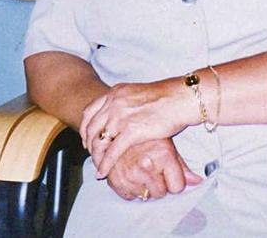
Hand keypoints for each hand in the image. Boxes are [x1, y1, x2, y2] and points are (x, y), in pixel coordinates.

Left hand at [79, 80, 197, 177]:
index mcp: (115, 93)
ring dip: (95, 156)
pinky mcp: (131, 131)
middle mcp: (114, 103)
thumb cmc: (167, 98)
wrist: (181, 98)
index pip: (90, 111)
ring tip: (96, 166)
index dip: (86, 126)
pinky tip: (103, 173)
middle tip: (91, 153)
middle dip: (88, 143)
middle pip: (91, 127)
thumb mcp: (138, 95)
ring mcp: (121, 117)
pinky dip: (105, 164)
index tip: (87, 137)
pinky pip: (111, 152)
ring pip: (99, 141)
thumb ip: (126, 103)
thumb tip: (122, 113)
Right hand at [103, 138, 202, 200]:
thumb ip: (182, 167)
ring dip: (143, 187)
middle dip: (158, 185)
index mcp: (163, 156)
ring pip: (144, 196)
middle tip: (153, 171)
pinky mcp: (115, 178)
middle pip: (160, 193)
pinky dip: (129, 189)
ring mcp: (130, 173)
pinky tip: (130, 175)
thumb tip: (197, 182)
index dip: (174, 182)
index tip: (168, 174)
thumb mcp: (168, 146)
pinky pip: (129, 196)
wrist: (120, 127)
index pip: (177, 187)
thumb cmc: (147, 135)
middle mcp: (147, 165)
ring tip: (140, 171)